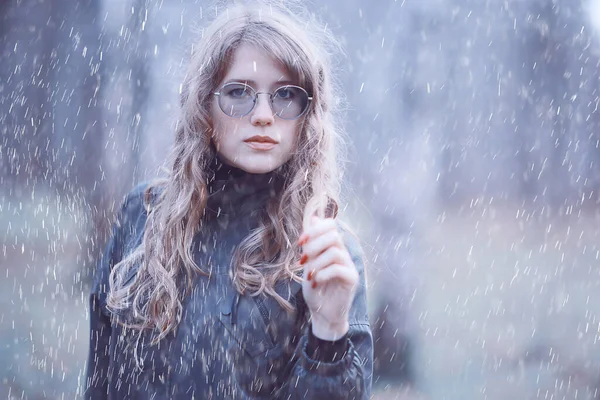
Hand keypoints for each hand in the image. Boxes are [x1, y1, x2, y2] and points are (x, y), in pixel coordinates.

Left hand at [297, 215, 358, 340]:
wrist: (322, 314)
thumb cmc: (315, 289)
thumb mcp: (309, 263)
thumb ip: (311, 243)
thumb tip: (313, 217)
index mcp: (333, 247)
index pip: (331, 225)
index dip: (315, 229)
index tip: (300, 242)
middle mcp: (343, 254)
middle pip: (333, 234)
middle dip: (314, 245)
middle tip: (303, 260)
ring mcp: (349, 266)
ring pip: (334, 251)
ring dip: (316, 263)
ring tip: (310, 275)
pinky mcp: (352, 279)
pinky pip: (338, 268)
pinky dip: (322, 274)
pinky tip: (316, 282)